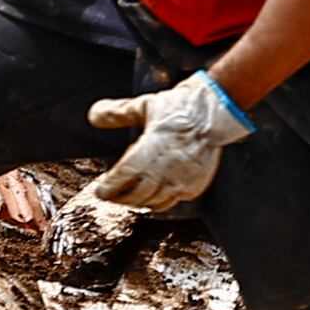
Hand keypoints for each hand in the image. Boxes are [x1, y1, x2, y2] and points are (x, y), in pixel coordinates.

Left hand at [79, 70, 253, 211]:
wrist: (215, 112)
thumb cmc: (181, 108)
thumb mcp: (144, 106)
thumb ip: (116, 113)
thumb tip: (94, 115)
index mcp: (146, 152)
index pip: (119, 181)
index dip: (106, 189)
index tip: (100, 191)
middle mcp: (162, 171)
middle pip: (134, 197)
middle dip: (120, 198)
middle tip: (114, 195)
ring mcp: (179, 181)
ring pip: (153, 203)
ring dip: (139, 202)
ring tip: (133, 197)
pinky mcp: (194, 185)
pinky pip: (173, 202)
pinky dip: (161, 201)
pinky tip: (156, 194)